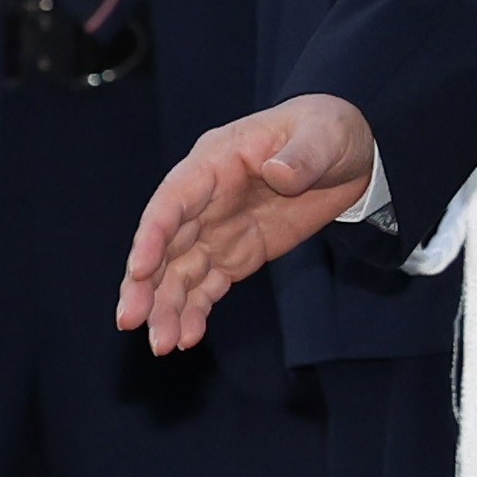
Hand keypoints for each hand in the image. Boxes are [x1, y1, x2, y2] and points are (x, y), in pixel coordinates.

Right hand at [119, 94, 381, 351]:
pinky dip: (194, 311)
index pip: (173, 200)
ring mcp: (215, 230)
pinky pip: (206, 287)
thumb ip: (301, 155)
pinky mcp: (234, 255)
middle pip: (163, 244)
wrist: (346, 153)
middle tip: (130, 321)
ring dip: (165, 308)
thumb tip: (279, 172)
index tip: (138, 269)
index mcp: (215, 162)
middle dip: (143, 283)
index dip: (152, 235)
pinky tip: (186, 338)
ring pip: (178, 273)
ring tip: (162, 345)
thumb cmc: (325, 131)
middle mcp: (204, 200)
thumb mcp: (321, 135)